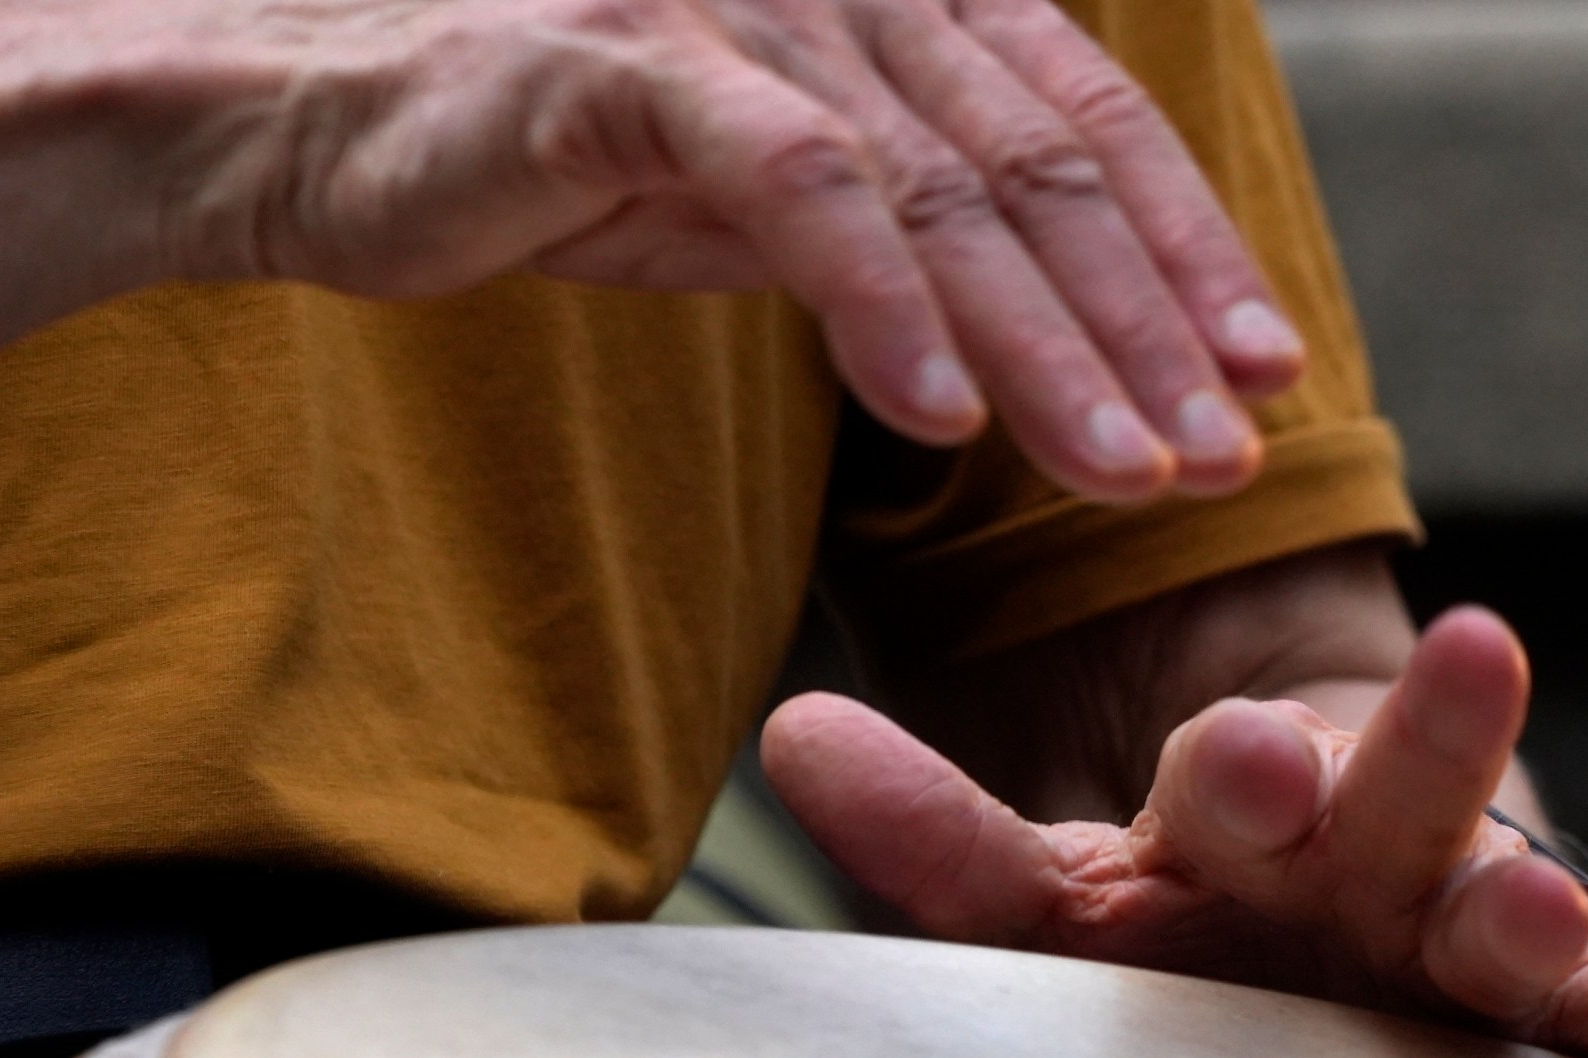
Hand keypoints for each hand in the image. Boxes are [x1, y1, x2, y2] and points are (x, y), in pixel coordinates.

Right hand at [160, 0, 1297, 496]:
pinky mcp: (630, 61)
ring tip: (1127, 479)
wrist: (323, 117)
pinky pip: (796, 189)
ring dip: (1049, 350)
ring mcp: (741, 6)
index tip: (1263, 376)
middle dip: (1149, 325)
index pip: (1085, 122)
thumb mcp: (770, 188)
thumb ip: (904, 222)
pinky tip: (938, 426)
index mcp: (897, 1)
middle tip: (1222, 461)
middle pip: (1044, 161)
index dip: (1187, 250)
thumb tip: (1046, 319)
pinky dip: (880, 308)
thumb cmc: (560, 154)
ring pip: (946, 185)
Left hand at [760, 607, 1587, 1057]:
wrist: (1320, 949)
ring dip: (1531, 897)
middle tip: (1468, 671)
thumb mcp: (1048, 889)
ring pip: (1499, 902)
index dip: (1240, 774)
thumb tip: (787, 730)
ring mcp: (1449, 933)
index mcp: (1230, 816)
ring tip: (1547, 906)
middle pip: (1390, 797)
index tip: (1247, 762)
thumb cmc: (1179, 917)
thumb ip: (933, 832)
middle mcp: (1354, 860)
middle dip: (1424, 748)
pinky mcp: (1538, 1013)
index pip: (1228, 778)